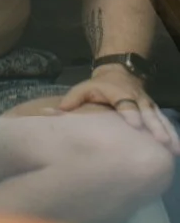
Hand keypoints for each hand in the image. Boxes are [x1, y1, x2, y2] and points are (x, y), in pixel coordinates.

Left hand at [58, 66, 179, 153]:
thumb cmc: (98, 87)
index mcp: (118, 92)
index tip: (134, 124)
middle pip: (146, 111)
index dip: (130, 112)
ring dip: (167, 132)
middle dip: (154, 126)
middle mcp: (136, 98)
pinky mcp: (154, 110)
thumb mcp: (83, 88)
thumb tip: (55, 112)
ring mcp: (148, 104)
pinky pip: (165, 122)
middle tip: (161, 141)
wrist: (120, 73)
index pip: (125, 102)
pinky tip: (178, 149)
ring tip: (173, 148)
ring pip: (159, 118)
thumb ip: (72, 100)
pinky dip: (173, 133)